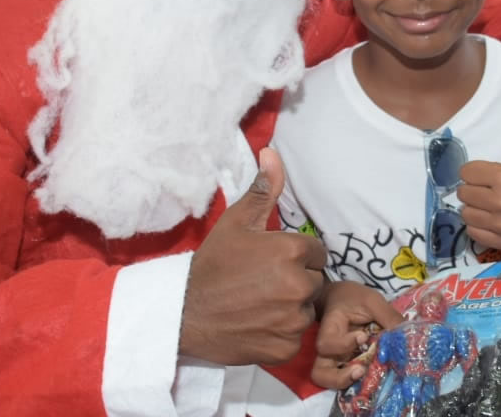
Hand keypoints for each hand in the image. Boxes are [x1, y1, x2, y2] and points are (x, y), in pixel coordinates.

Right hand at [180, 148, 327, 364]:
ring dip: (291, 307)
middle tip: (264, 283)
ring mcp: (293, 319)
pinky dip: (282, 333)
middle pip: (314, 280)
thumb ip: (262, 190)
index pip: (315, 252)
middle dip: (296, 280)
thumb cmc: (212, 265)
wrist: (184, 313)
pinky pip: (295, 336)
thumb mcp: (236, 223)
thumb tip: (272, 153)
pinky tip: (259, 324)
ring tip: (260, 304)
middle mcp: (298, 285)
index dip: (296, 255)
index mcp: (291, 251)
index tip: (272, 261)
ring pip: (306, 309)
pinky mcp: (286, 347)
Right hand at [310, 282, 404, 389]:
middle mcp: (328, 350)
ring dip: (345, 383)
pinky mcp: (345, 364)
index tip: (363, 336)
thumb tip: (408, 335)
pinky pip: (344, 379)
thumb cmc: (354, 298)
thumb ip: (388, 315)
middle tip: (360, 370)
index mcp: (330, 329)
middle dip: (339, 378)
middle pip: (320, 373)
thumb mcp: (371, 301)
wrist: (341, 298)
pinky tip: (373, 375)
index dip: (343, 344)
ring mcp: (335, 360)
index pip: (327, 344)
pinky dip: (356, 382)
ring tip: (364, 375)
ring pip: (327, 380)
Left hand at [458, 103, 500, 249]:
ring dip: (473, 207)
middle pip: (463, 192)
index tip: (489, 174)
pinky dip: (477, 225)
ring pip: (465, 212)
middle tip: (488, 189)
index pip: (467, 172)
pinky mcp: (500, 241)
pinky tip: (491, 218)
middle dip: (473, 189)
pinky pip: (472, 231)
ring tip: (489, 203)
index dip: (475, 171)